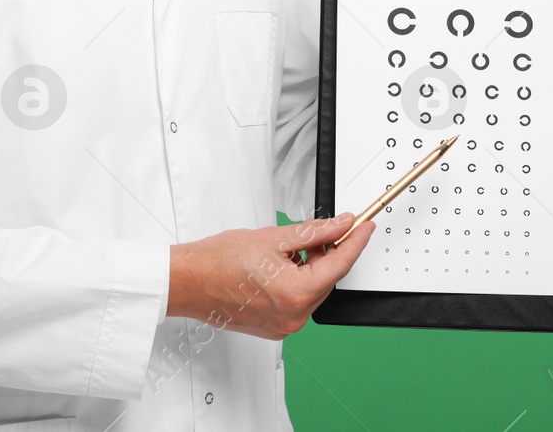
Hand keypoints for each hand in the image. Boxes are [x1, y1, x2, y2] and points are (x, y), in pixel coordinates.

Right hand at [166, 213, 372, 338]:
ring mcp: (283, 326)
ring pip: (312, 289)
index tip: (365, 225)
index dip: (356, 241)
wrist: (188, 281)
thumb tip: (341, 225)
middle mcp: (294, 316)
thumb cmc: (219, 261)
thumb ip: (314, 232)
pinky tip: (284, 263)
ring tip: (292, 245)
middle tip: (323, 229)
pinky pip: (297, 301)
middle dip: (329, 252)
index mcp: (297, 294)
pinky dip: (298, 281)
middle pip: (327, 279)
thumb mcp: (273, 237)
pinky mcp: (274, 327)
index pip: (340, 264)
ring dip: (312, 266)